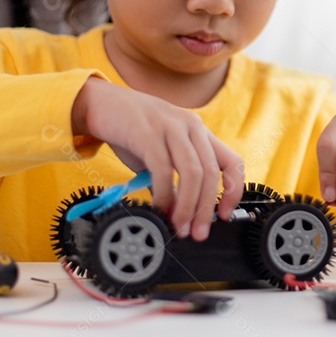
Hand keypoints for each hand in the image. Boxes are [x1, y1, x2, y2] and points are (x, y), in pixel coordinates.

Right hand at [71, 77, 243, 240]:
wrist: (101, 103)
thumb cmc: (132, 131)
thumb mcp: (160, 155)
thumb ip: (173, 183)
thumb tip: (181, 213)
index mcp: (199, 132)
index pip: (232, 162)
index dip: (234, 191)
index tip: (224, 215)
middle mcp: (191, 127)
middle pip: (212, 172)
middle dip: (206, 208)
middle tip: (197, 233)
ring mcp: (171, 127)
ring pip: (193, 172)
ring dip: (188, 206)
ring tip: (179, 226)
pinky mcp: (148, 132)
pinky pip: (163, 169)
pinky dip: (164, 194)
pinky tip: (159, 208)